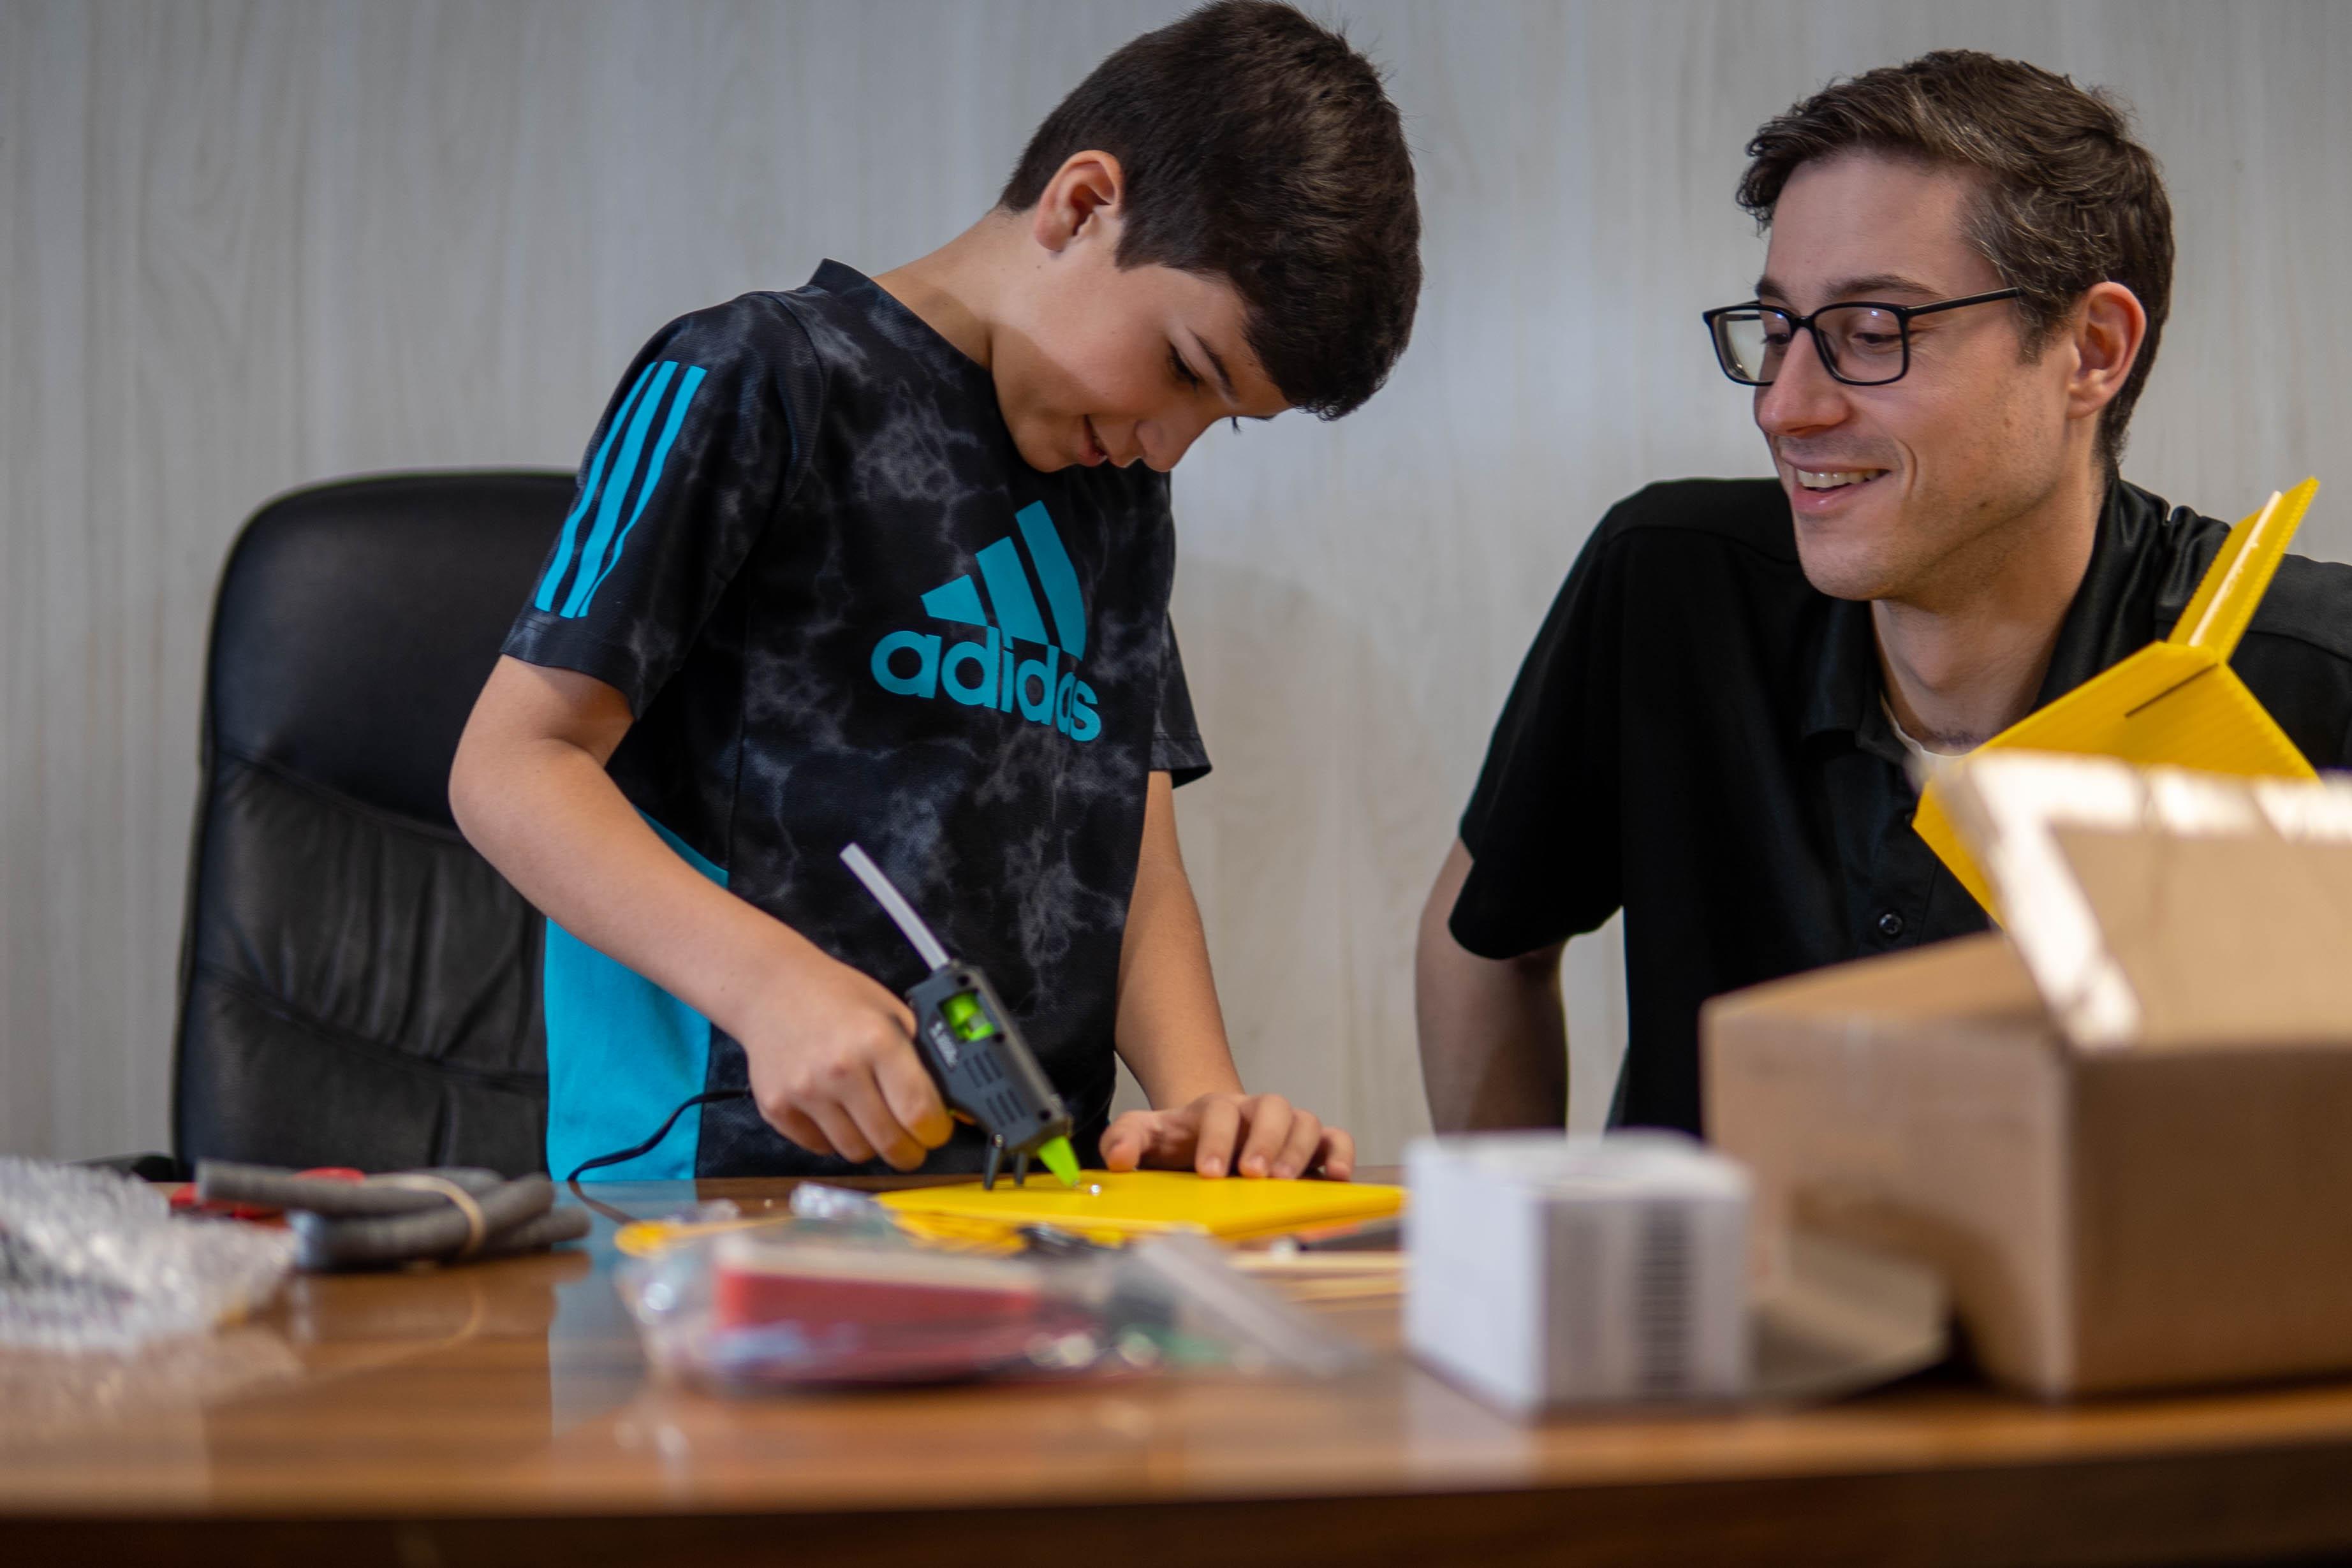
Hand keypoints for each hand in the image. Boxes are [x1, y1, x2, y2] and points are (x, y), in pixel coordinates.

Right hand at [736, 949, 951, 1169]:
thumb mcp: (891, 1011)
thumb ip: (920, 1056)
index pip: (919, 1112)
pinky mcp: (777, 1107)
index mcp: (877, 1041)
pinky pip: (820, 1147)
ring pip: (855, 1151)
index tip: (938, 1132)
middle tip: (914, 1145)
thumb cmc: (835, 996)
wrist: (772, 987)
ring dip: (873, 1146)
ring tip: (874, 1123)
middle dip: (910, 1151)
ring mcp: (805, 1091)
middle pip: (890, 1142)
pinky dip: (834, 1139)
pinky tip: (838, 1113)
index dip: (936, 1131)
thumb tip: (951, 1103)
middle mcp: (841, 1069)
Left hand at [1100, 1092, 1355, 1181]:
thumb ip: (1125, 1140)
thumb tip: (1118, 1158)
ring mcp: (1287, 1127)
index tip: (1209, 1172)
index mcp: (1215, 1108)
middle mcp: (1255, 1112)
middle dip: (1264, 1139)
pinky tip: (1337, 1177)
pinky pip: (1336, 1139)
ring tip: (1284, 1181)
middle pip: (1271, 1107)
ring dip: (1297, 1150)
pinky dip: (1341, 1153)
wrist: (1211, 1137)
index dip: (1216, 1138)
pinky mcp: (1313, 1147)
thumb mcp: (1147, 1136)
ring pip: (1305, 1121)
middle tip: (1252, 1174)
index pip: (1219, 1110)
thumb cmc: (1181, 1141)